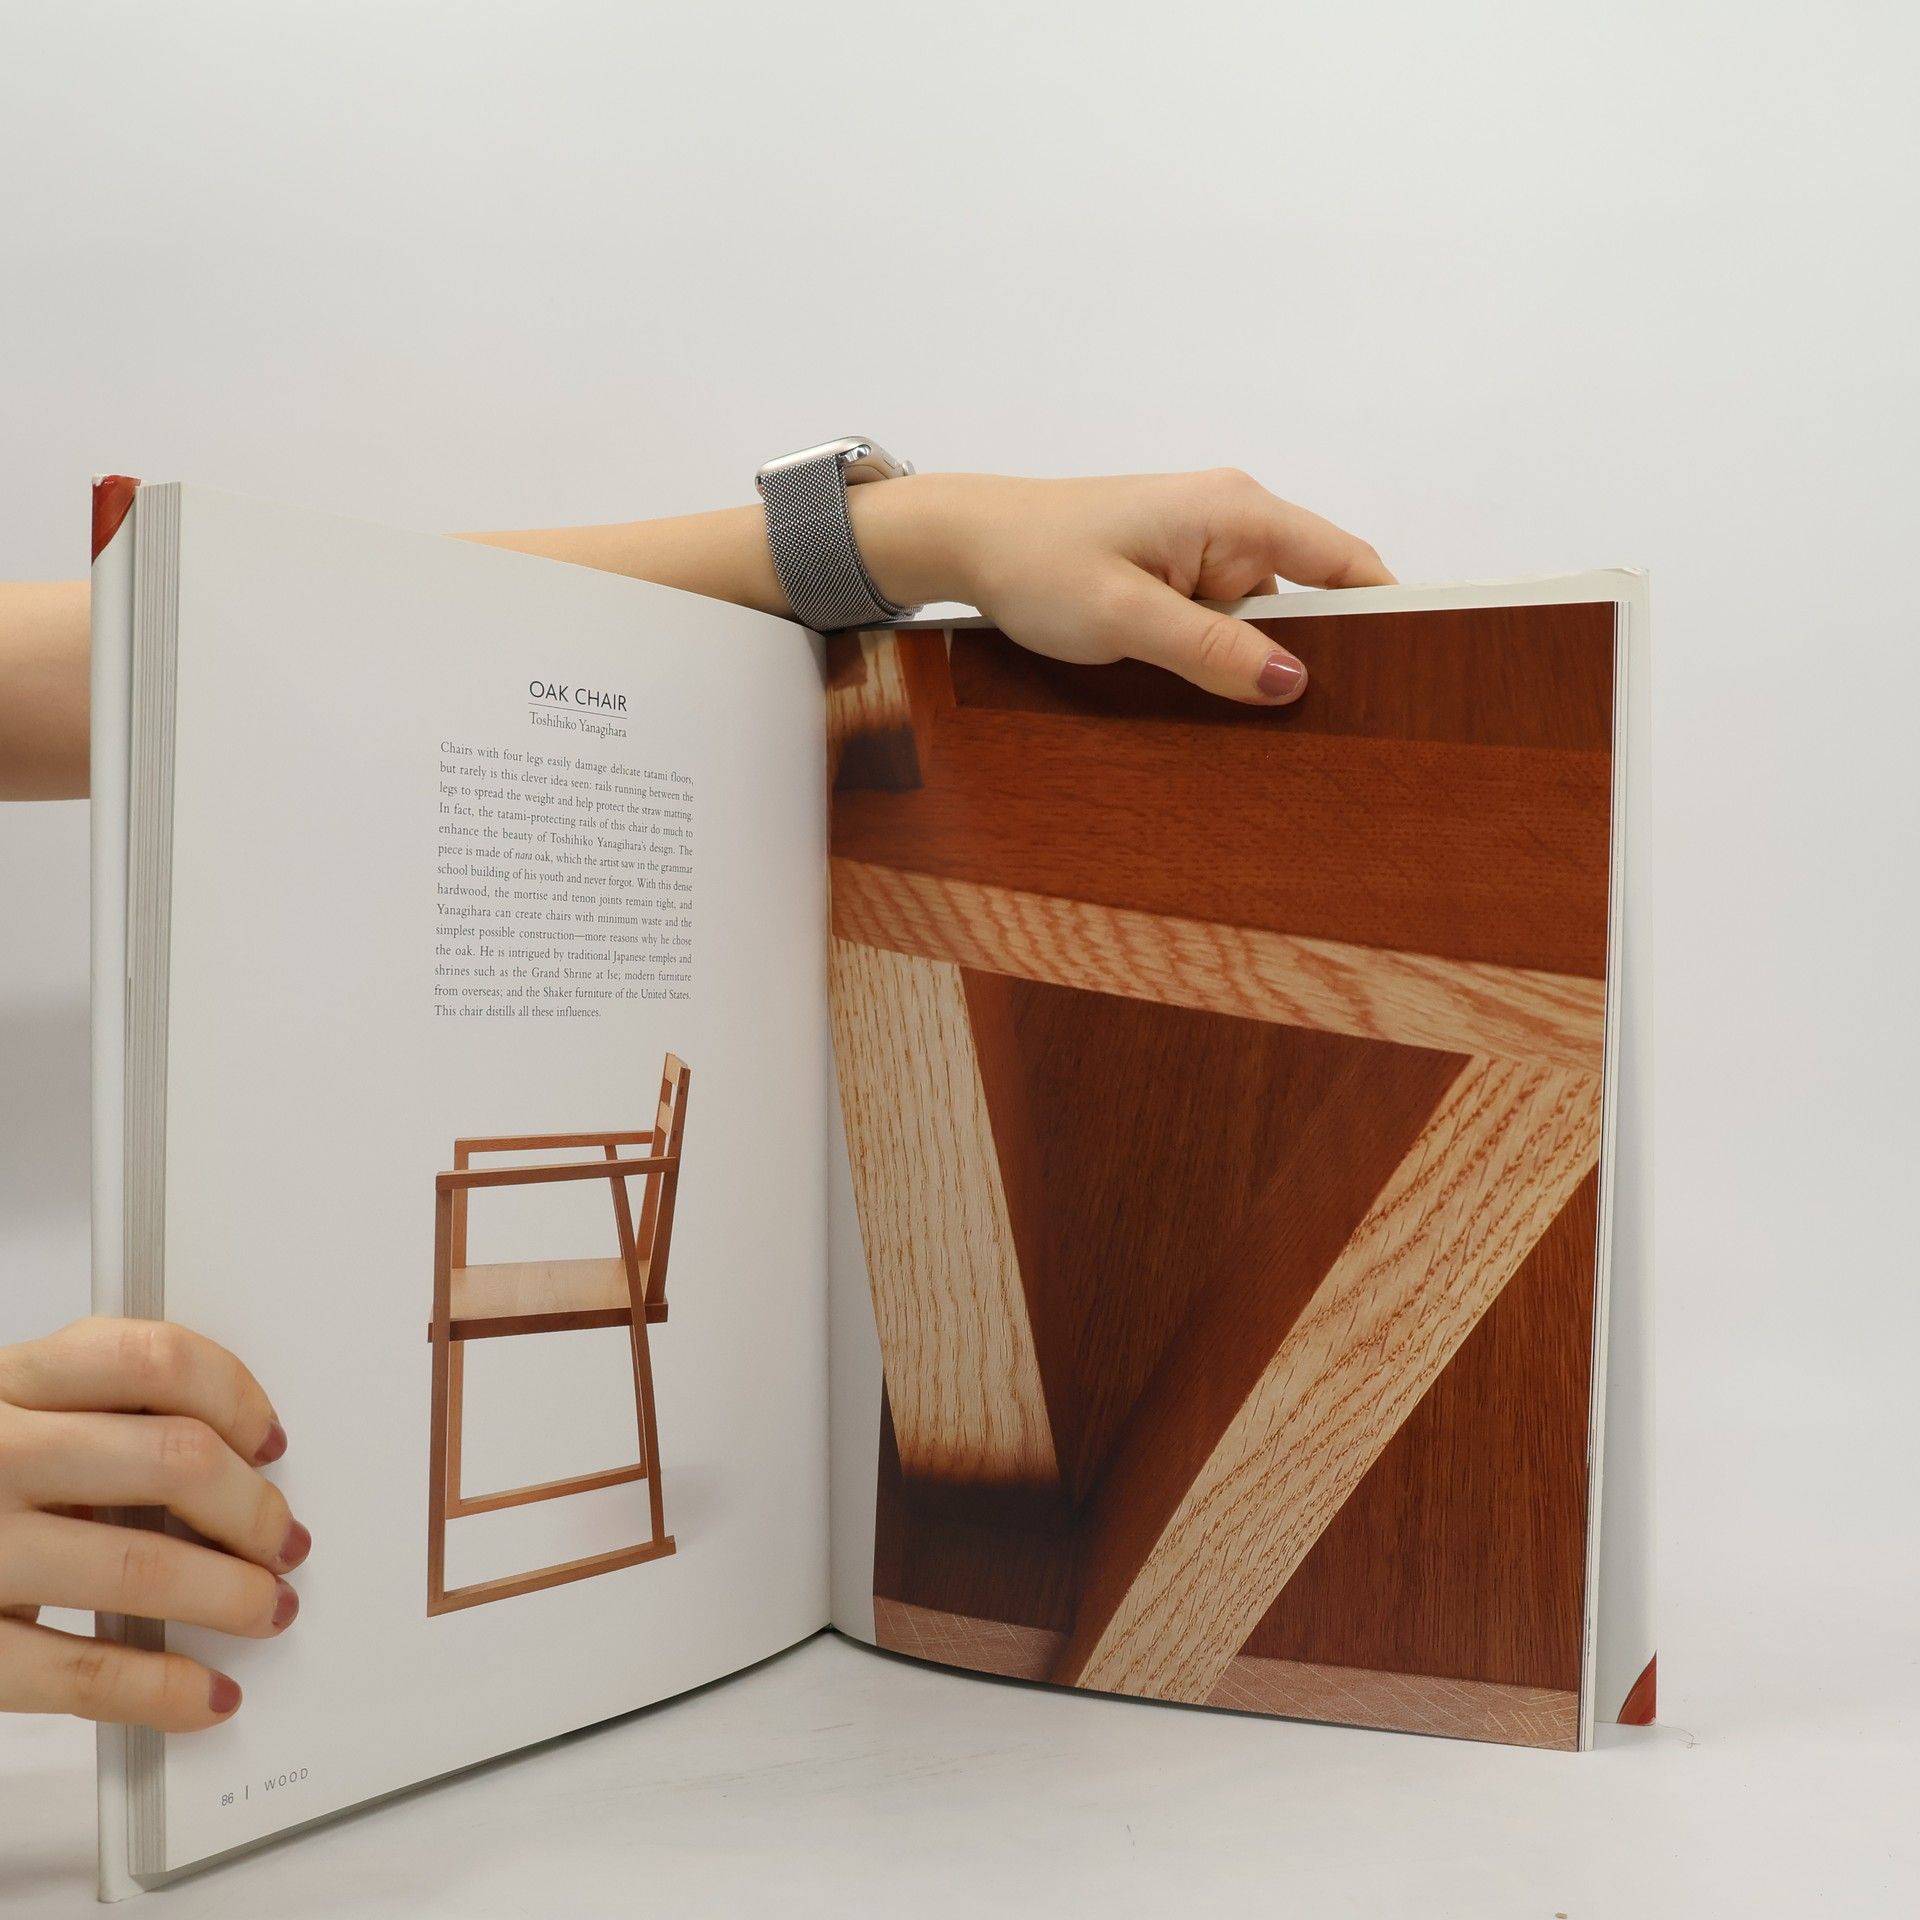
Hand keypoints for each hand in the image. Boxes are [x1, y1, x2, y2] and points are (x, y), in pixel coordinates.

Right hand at [0, 1318, 307, 1729]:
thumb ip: (95, 1417)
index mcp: (9, 1384)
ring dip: (231, 1596)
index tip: (268, 1442)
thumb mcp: (7, 1418)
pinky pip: (84, 1673)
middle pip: (173, 1460)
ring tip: (264, 1608)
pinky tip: (204, 1694)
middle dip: (253, 1509)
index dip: (236, 1399)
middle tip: (283, 1540)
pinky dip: (163, 1691)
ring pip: (142, 1566)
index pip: (153, 1361)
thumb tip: (232, 1461)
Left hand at [852, 469, 1395, 703]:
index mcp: (1236, 511)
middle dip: (1317, 654)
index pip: (1345, 560)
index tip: (1418, 666)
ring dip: (1257, 664)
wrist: (970, 542)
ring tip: (1261, 722)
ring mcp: (1205, 549)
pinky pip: (1225, 623)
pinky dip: (1223, 658)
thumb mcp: (1127, 616)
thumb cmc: (1038, 560)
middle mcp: (1232, 521)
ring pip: (1264, 620)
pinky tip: (1215, 699)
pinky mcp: (1178, 575)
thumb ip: (1212, 650)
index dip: (1390, 610)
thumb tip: (1292, 683)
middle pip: (1311, 596)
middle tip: (1333, 725)